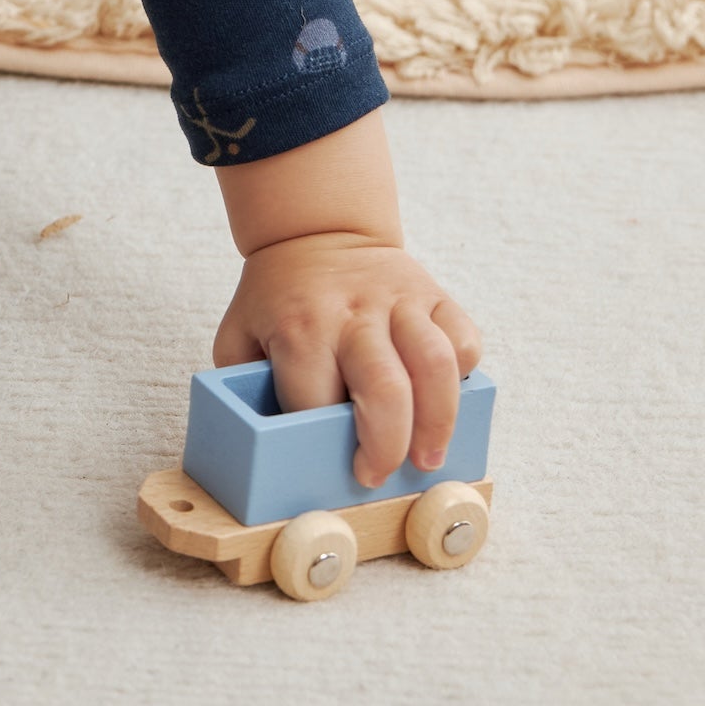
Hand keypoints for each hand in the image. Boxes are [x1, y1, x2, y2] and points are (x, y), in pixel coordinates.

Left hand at [214, 234, 481, 489]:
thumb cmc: (278, 297)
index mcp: (299, 327)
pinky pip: (463, 339)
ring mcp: (398, 300)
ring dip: (438, 423)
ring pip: (435, 365)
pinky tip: (445, 400)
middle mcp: (351, 312)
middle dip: (387, 447)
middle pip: (385, 389)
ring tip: (428, 457)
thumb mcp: (240, 335)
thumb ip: (246, 386)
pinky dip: (464, 377)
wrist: (316, 230)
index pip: (316, 401)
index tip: (332, 468)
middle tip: (380, 474)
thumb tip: (265, 445)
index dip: (323, 444)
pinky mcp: (433, 294)